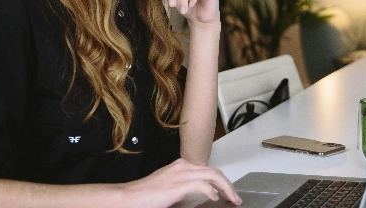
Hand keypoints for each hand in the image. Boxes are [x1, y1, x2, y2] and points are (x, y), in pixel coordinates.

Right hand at [123, 158, 241, 207]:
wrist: (130, 197)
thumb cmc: (146, 195)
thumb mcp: (169, 188)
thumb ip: (183, 188)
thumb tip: (200, 195)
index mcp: (180, 166)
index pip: (208, 170)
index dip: (221, 181)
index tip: (228, 193)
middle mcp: (182, 166)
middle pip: (214, 171)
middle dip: (228, 184)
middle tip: (235, 198)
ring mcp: (181, 174)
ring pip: (212, 175)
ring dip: (226, 188)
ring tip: (232, 199)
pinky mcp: (178, 185)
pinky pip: (202, 185)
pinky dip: (211, 191)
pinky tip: (215, 198)